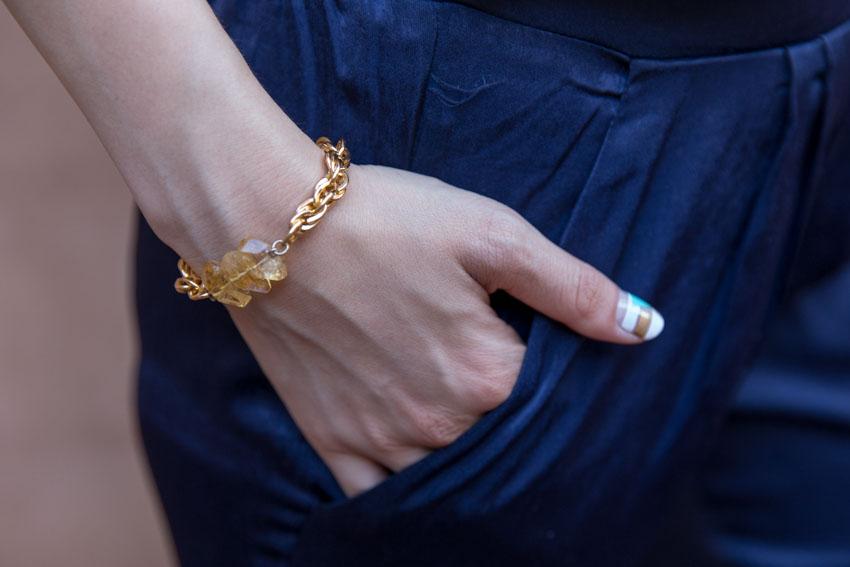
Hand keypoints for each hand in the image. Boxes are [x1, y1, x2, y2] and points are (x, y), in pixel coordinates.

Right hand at [224, 163, 662, 496]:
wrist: (272, 223)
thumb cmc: (386, 219)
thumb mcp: (492, 234)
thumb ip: (572, 288)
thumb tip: (645, 329)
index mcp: (487, 375)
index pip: (551, 409)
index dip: (556, 385)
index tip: (542, 359)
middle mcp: (440, 424)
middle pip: (501, 445)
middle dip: (511, 421)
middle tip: (494, 379)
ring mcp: (382, 441)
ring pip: (448, 477)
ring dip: (465, 454)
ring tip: (459, 414)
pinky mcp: (333, 442)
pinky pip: (378, 497)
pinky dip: (405, 492)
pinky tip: (418, 466)